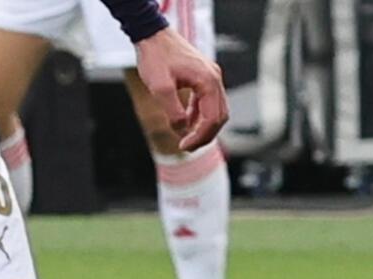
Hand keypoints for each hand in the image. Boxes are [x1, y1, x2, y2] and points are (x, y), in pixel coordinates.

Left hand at [133, 27, 227, 150]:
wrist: (153, 36)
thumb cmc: (156, 58)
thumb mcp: (160, 88)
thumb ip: (173, 112)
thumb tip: (182, 130)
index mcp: (208, 81)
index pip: (213, 118)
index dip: (200, 136)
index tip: (183, 146)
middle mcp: (214, 78)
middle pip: (219, 116)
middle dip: (205, 135)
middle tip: (185, 147)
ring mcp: (211, 76)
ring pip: (216, 110)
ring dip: (203, 126)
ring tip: (185, 139)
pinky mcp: (203, 76)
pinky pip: (207, 101)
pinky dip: (199, 115)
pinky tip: (186, 123)